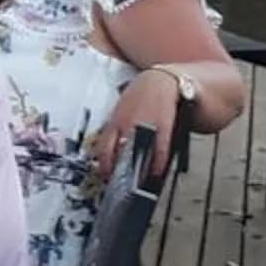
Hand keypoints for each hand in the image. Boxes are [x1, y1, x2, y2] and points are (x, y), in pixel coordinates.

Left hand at [93, 70, 184, 184]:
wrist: (160, 80)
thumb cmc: (139, 98)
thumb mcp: (122, 111)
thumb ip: (117, 130)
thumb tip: (113, 153)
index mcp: (114, 122)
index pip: (103, 148)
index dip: (104, 165)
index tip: (105, 177)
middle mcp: (126, 124)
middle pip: (119, 153)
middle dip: (119, 171)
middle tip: (121, 185)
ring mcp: (144, 124)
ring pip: (139, 153)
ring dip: (139, 170)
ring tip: (139, 184)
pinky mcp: (162, 125)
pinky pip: (159, 148)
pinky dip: (158, 163)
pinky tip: (157, 172)